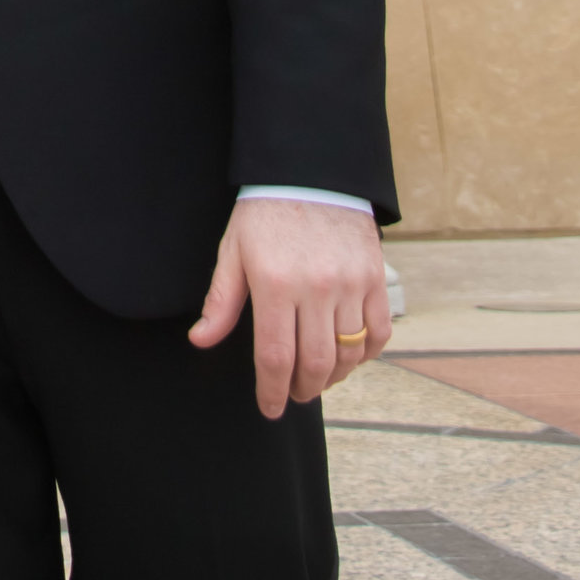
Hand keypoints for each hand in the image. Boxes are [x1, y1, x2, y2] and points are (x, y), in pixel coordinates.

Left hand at [190, 199, 391, 417]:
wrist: (311, 171)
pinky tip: (348, 357)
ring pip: (348, 355)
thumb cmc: (265, 213)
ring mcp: (350, 283)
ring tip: (317, 378)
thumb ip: (221, 301)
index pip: (276, 357)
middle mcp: (316, 287)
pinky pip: (378, 334)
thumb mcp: (234, 251)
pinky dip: (365, 355)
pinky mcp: (375, 278)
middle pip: (315, 364)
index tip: (269, 407)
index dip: (272, 391)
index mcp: (274, 283)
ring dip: (333, 378)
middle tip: (293, 394)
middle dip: (302, 389)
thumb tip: (200, 341)